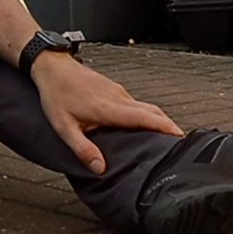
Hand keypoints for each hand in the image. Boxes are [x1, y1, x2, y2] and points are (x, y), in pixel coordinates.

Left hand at [32, 53, 183, 174]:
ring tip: (164, 138)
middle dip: (169, 127)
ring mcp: (117, 90)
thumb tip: (100, 168)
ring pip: (145, 106)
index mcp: (110, 108)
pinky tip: (141, 124)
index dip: (166, 128)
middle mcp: (118, 97)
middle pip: (153, 111)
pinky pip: (135, 102)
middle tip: (179, 144)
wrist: (51, 66)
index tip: (181, 139)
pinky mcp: (113, 87)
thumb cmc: (56, 94)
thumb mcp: (64, 126)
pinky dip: (145, 114)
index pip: (146, 118)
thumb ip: (82, 148)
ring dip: (157, 120)